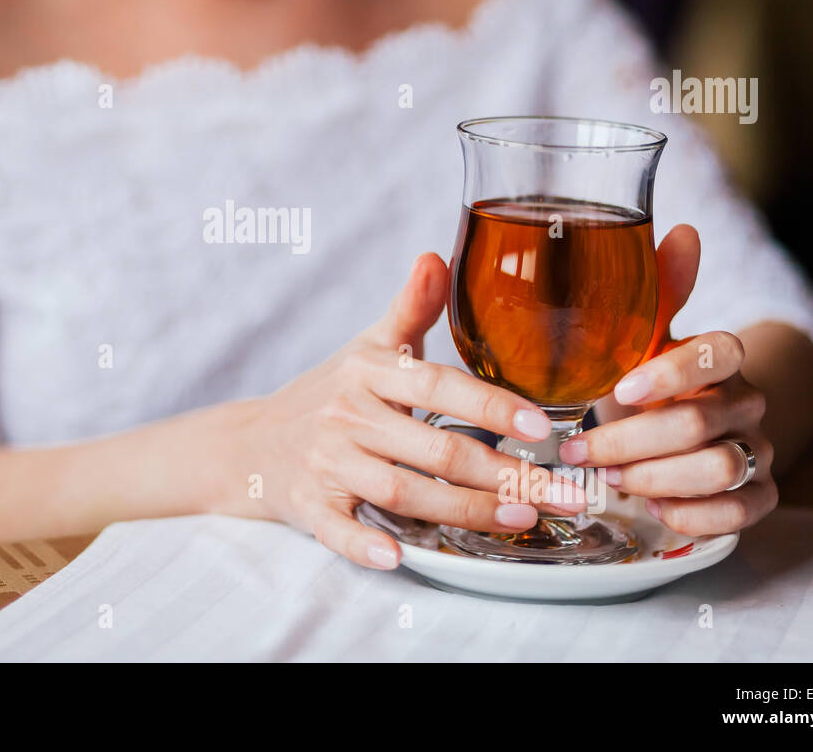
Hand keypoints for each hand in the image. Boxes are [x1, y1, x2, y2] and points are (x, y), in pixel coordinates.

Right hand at [244, 253, 589, 569]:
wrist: (252, 441)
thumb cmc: (329, 392)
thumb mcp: (368, 345)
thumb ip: (411, 306)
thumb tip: (438, 255)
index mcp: (366, 372)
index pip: (436, 385)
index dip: (490, 405)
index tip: (541, 427)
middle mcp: (346, 416)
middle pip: (433, 448)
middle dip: (503, 474)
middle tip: (560, 492)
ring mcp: (325, 463)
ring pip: (401, 492)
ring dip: (464, 511)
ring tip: (522, 519)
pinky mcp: (309, 506)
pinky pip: (337, 530)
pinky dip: (364, 545)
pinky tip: (400, 557)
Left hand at [561, 225, 775, 535]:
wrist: (687, 422)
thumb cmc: (652, 375)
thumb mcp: (645, 333)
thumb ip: (659, 289)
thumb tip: (684, 232)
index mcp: (720, 356)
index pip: (717, 352)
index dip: (670, 373)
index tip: (618, 389)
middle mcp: (746, 401)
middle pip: (698, 423)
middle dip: (629, 441)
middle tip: (579, 451)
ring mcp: (757, 448)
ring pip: (719, 468)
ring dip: (653, 478)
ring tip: (609, 478)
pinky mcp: (760, 493)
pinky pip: (738, 512)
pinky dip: (690, 513)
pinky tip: (650, 506)